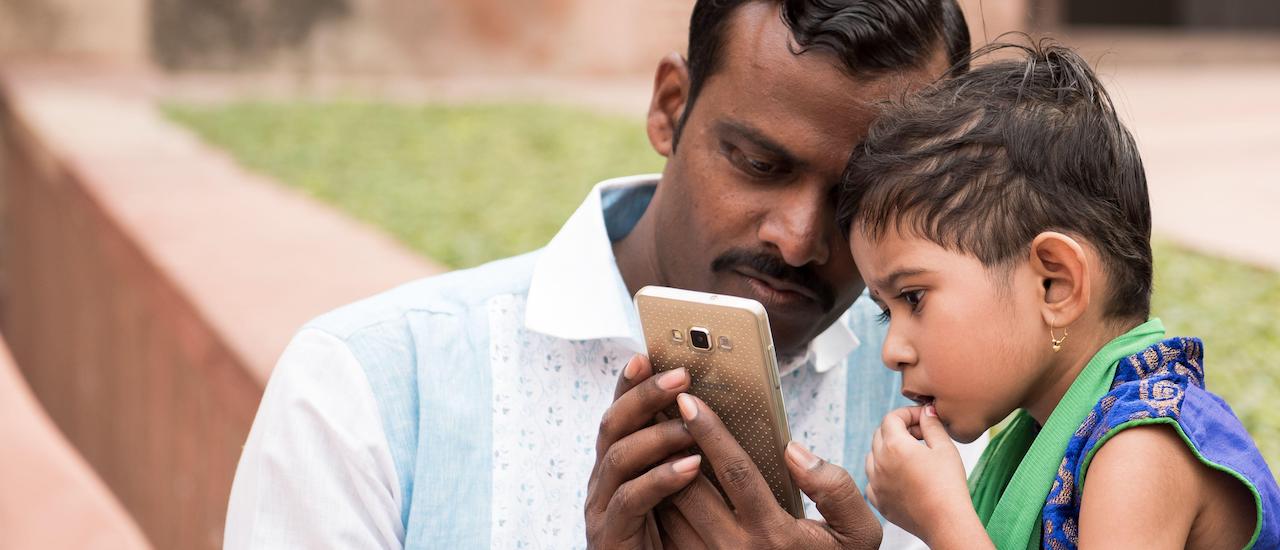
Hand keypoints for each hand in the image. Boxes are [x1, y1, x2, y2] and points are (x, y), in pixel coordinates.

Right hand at [586, 355, 701, 548]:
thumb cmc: (673, 542)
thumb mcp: (676, 492)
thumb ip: (680, 456)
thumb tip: (708, 413)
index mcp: (617, 466)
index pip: (619, 414)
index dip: (629, 384)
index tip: (646, 355)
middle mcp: (602, 482)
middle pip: (613, 425)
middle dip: (645, 397)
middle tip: (681, 376)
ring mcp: (601, 508)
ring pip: (618, 457)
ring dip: (657, 436)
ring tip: (692, 426)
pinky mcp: (609, 536)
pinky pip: (631, 499)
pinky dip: (660, 479)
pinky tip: (690, 467)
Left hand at [664, 393, 882, 548]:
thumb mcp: (857, 533)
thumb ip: (835, 489)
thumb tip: (793, 451)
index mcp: (774, 534)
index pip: (736, 472)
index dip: (710, 433)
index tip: (689, 401)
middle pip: (689, 487)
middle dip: (671, 443)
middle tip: (659, 405)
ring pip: (671, 509)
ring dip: (660, 469)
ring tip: (654, 431)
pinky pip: (668, 530)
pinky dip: (661, 497)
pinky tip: (659, 471)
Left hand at [865, 405, 983, 546]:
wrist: (946, 522)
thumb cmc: (949, 484)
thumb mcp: (945, 447)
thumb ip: (931, 424)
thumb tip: (926, 411)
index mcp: (894, 446)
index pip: (892, 418)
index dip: (908, 414)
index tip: (924, 420)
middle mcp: (878, 463)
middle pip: (880, 435)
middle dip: (898, 430)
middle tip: (921, 436)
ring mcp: (875, 483)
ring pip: (872, 457)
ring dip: (887, 451)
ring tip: (911, 456)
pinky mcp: (878, 501)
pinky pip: (873, 480)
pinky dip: (883, 474)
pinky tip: (901, 477)